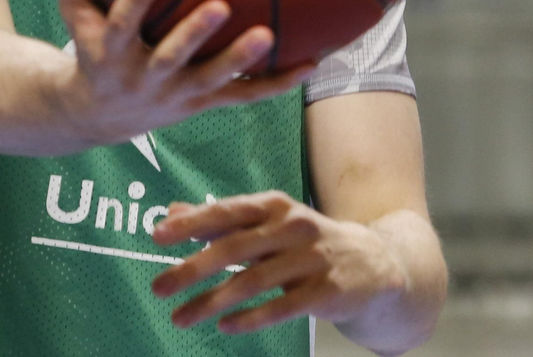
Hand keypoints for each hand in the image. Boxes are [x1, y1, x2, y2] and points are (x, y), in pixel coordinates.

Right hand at [48, 0, 313, 146]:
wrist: (99, 116)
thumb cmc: (91, 48)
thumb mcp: (74, 14)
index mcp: (111, 51)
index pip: (121, 25)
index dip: (136, 2)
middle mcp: (145, 76)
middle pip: (171, 57)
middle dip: (195, 33)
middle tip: (221, 5)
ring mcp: (178, 94)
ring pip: (213, 79)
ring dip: (241, 58)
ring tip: (269, 33)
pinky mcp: (204, 103)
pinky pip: (245, 95)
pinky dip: (278, 82)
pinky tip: (313, 62)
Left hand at [149, 191, 407, 335]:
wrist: (375, 262)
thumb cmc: (306, 242)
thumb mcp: (268, 223)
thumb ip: (220, 219)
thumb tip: (170, 212)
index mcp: (275, 205)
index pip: (228, 211)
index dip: (192, 222)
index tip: (157, 236)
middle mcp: (293, 227)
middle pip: (234, 248)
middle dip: (192, 269)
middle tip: (158, 288)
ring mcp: (312, 259)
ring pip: (253, 282)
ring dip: (211, 302)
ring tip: (181, 318)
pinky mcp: (326, 290)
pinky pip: (282, 307)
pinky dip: (250, 318)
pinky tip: (225, 326)